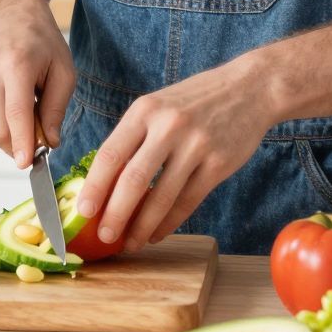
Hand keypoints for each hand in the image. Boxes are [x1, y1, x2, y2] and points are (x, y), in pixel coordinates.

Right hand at [0, 0, 73, 165]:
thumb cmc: (41, 44)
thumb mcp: (64, 72)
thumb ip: (57, 109)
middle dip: (18, 145)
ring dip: (8, 133)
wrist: (8, 18)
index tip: (26, 164)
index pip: (15, 113)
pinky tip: (5, 103)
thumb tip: (49, 142)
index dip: (21, 142)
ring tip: (22, 108)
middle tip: (38, 133)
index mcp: (16, 65)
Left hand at [73, 58, 271, 252]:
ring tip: (131, 242)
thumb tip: (104, 182)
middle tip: (103, 235)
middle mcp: (168, 126)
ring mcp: (196, 145)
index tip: (82, 211)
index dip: (94, 187)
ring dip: (142, 226)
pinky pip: (188, 201)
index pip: (110, 154)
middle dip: (115, 214)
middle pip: (133, 179)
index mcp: (145, 110)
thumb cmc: (195, 101)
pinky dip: (169, 222)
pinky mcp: (218, 164)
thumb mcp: (157, 106)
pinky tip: (157, 233)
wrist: (249, 89)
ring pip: (162, 196)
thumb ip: (133, 137)